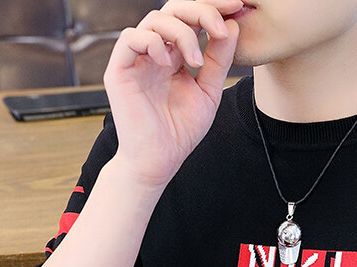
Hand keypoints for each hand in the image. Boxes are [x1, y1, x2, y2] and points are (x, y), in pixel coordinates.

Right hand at [103, 0, 243, 188]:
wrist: (159, 162)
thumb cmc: (180, 132)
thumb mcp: (209, 92)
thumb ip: (219, 60)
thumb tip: (233, 26)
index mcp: (173, 55)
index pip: (189, 18)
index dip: (211, 7)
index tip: (237, 6)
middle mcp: (153, 53)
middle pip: (172, 10)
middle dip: (200, 10)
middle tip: (220, 26)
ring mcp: (135, 60)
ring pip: (155, 20)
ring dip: (182, 33)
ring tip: (196, 61)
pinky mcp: (119, 71)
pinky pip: (131, 38)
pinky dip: (155, 43)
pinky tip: (170, 64)